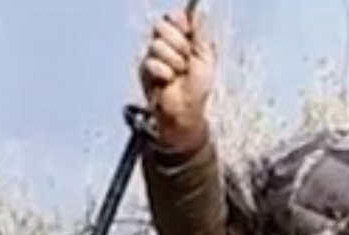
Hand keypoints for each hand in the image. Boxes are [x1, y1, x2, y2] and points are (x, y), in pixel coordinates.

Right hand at [137, 6, 214, 151]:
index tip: (187, 31)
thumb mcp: (205, 56)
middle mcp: (165, 43)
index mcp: (181, 37)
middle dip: (178, 43)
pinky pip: (151, 62)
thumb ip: (200, 33)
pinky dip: (164, 73)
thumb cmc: (197, 87)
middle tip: (186, 59)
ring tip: (178, 74)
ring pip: (157, 45)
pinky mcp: (144, 69)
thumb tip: (200, 9)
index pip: (172, 16)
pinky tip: (168, 81)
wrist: (186, 109)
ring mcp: (153, 55)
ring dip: (173, 62)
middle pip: (161, 26)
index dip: (178, 21)